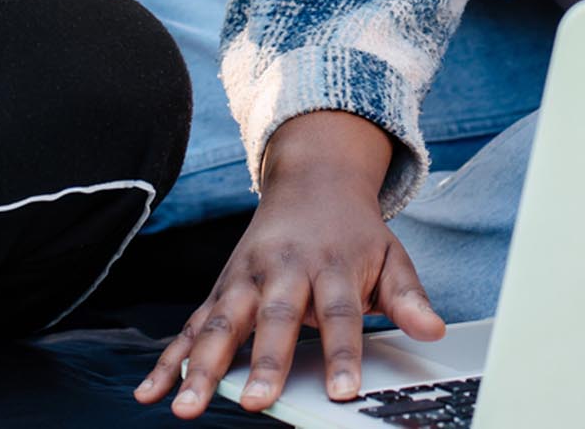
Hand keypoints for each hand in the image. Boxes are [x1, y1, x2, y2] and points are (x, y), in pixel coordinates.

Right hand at [134, 112, 445, 418]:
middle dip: (263, 362)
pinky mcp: (221, 287)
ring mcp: (246, 277)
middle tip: (256, 402)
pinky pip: (191, 325)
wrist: (313, 178)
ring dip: (201, 364)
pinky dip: (168, 358)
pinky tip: (150, 390)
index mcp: (331, 265)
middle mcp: (284, 270)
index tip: (342, 392)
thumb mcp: (392, 255)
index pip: (341, 316)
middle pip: (274, 319)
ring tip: (185, 405)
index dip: (343, 354)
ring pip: (222, 322)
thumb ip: (408, 296)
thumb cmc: (354, 231)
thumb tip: (434, 329)